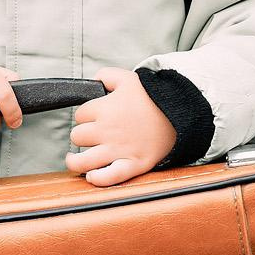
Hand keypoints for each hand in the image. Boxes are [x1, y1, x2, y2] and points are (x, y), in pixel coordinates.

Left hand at [65, 67, 176, 185]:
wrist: (180, 113)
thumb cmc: (153, 97)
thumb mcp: (128, 77)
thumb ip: (106, 75)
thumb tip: (93, 81)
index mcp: (105, 109)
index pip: (80, 115)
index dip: (85, 116)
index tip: (94, 118)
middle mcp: (108, 131)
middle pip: (78, 137)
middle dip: (82, 135)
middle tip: (92, 135)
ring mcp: (119, 150)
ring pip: (83, 161)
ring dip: (75, 161)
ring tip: (74, 159)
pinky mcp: (133, 164)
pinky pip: (109, 177)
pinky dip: (97, 179)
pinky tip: (92, 175)